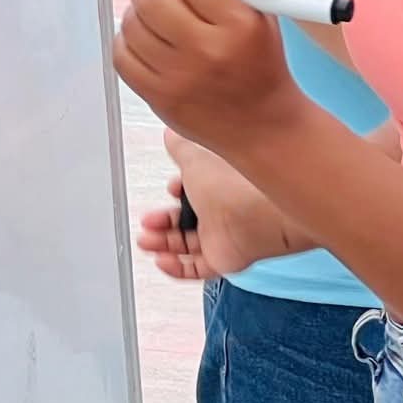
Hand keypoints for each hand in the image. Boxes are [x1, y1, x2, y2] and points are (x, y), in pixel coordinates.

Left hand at [114, 0, 307, 156]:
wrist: (262, 126)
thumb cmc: (258, 62)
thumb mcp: (260, 11)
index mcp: (239, 25)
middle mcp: (208, 51)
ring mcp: (179, 78)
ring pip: (131, 24)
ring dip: (136, 11)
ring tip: (151, 15)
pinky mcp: (159, 98)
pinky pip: (122, 56)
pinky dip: (126, 41)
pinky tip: (143, 40)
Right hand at [134, 132, 301, 281]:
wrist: (256, 215)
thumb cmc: (233, 185)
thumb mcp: (195, 160)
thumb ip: (181, 149)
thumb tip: (171, 133)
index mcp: (216, 185)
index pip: (193, 190)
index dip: (176, 192)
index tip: (168, 190)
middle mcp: (220, 211)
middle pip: (186, 221)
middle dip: (162, 222)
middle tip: (147, 223)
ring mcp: (222, 237)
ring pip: (188, 245)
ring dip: (163, 245)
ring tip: (145, 241)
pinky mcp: (223, 259)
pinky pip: (196, 268)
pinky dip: (177, 267)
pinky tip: (162, 261)